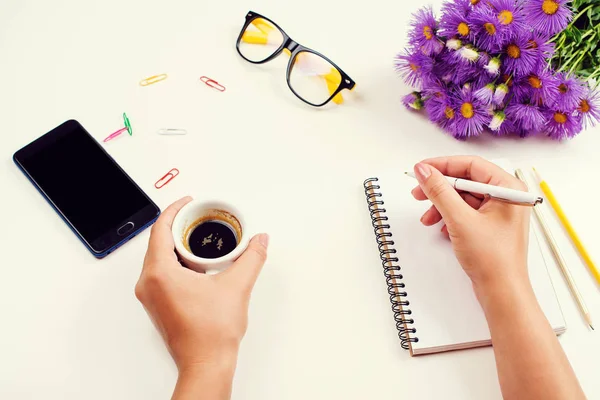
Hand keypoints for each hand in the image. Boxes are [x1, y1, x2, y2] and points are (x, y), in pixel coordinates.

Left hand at [135, 197, 268, 397]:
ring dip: (177, 245)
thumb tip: (260, 241)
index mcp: (159, 273)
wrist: (206, 364)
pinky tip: (197, 264)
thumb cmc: (212, 334)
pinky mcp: (157, 305)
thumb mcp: (237, 286)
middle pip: (157, 242)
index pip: (160, 230)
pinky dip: (176, 262)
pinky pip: (161, 273)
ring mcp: (150, 296)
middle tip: (197, 217)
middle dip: (178, 226)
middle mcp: (148, 283)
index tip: (188, 202)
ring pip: (158, 258)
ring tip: (199, 238)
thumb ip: (251, 258)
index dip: (174, 210)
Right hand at [411, 156, 530, 296]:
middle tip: (418, 193)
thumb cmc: (493, 260)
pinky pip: (466, 212)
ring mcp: (499, 212)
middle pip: (465, 181)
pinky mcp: (490, 226)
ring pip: (463, 198)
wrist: (502, 293)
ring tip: (427, 219)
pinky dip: (450, 218)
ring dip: (442, 206)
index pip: (471, 165)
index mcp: (508, 188)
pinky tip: (442, 230)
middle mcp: (507, 196)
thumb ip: (439, 191)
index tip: (421, 170)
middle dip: (440, 189)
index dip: (443, 165)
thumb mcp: (459, 220)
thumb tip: (424, 171)